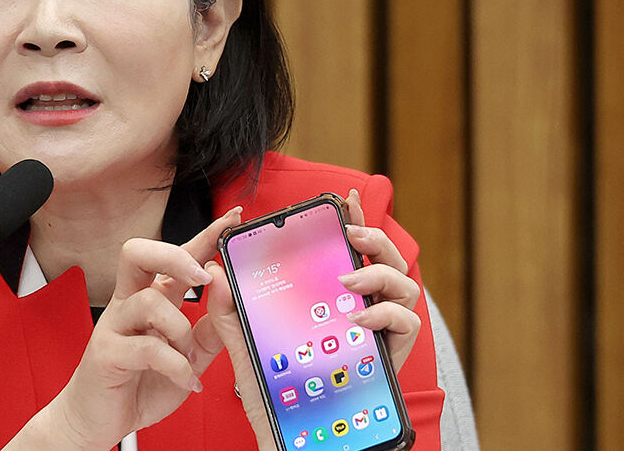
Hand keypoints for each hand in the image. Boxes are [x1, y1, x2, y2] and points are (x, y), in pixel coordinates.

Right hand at [36, 207, 242, 450]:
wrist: (99, 419)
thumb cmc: (139, 382)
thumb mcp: (188, 356)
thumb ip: (209, 329)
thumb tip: (231, 298)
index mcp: (150, 297)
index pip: (176, 256)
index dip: (204, 235)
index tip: (232, 219)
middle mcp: (129, 304)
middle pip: (138, 253)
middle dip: (174, 255)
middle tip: (202, 277)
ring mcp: (114, 326)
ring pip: (148, 300)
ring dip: (179, 329)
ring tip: (189, 357)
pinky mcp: (107, 353)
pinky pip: (146, 348)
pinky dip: (176, 366)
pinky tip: (187, 380)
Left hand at [200, 188, 421, 450]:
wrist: (299, 438)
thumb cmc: (278, 391)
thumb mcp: (247, 345)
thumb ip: (230, 308)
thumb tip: (215, 270)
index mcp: (336, 297)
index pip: (352, 249)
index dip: (354, 219)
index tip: (344, 197)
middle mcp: (366, 308)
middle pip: (388, 257)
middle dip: (375, 237)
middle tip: (350, 235)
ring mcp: (383, 330)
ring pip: (406, 283)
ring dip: (379, 274)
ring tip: (348, 282)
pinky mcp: (394, 355)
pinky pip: (407, 322)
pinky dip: (387, 314)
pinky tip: (360, 320)